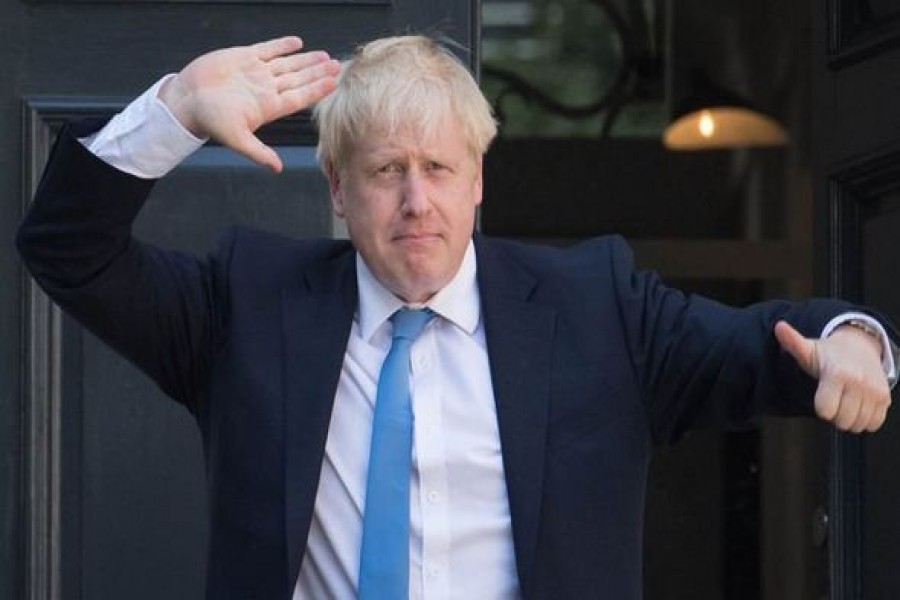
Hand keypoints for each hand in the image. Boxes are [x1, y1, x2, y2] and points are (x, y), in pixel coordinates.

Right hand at [159, 36, 340, 171]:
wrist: (185, 100)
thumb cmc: (209, 120)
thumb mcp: (237, 139)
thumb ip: (259, 152)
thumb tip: (277, 169)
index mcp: (268, 107)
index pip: (299, 98)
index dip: (317, 90)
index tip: (334, 83)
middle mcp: (265, 89)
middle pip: (298, 79)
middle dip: (318, 73)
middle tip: (337, 66)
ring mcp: (256, 73)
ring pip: (287, 64)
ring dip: (306, 60)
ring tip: (324, 56)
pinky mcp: (243, 57)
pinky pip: (267, 49)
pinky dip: (282, 46)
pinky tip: (297, 43)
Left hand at [775, 320, 890, 431]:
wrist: (859, 347)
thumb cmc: (828, 354)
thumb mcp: (808, 349)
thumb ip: (792, 342)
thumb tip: (779, 327)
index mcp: (837, 373)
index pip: (825, 411)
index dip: (820, 407)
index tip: (821, 397)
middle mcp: (858, 382)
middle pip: (841, 421)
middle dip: (834, 414)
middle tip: (834, 398)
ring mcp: (874, 391)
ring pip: (857, 425)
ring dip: (849, 418)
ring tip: (845, 400)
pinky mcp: (885, 398)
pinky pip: (873, 424)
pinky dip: (864, 420)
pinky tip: (858, 405)